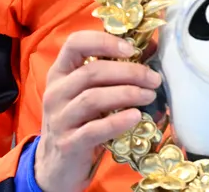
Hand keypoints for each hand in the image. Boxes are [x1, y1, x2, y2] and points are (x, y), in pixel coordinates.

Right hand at [35, 31, 160, 191]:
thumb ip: (110, 74)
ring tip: (149, 96)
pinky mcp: (68, 144)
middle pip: (92, 71)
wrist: (57, 167)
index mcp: (60, 73)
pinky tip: (136, 117)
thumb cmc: (80, 123)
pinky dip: (117, 121)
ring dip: (127, 94)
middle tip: (153, 79)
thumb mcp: (88, 94)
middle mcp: (56, 92)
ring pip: (93, 98)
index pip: (75, 43)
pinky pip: (94, 129)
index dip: (104, 41)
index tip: (132, 49)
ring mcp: (59, 118)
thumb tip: (150, 50)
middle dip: (128, 72)